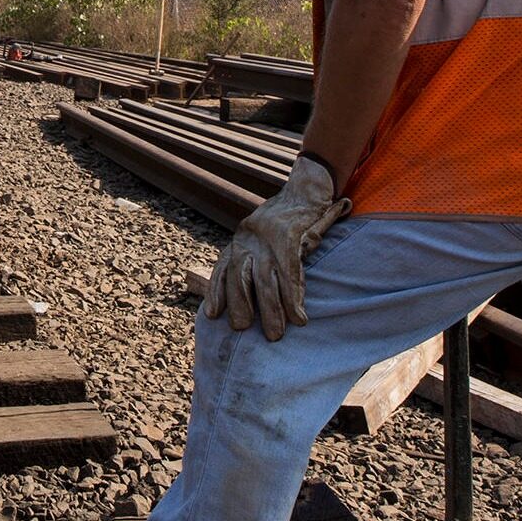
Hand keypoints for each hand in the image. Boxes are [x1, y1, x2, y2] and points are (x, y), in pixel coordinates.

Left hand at [204, 156, 350, 340]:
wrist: (309, 186)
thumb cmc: (289, 216)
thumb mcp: (265, 234)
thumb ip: (256, 255)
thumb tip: (251, 289)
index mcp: (241, 237)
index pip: (223, 266)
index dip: (216, 290)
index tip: (212, 314)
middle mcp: (249, 236)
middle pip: (239, 277)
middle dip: (240, 305)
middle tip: (243, 329)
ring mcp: (268, 236)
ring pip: (265, 280)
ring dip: (271, 311)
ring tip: (276, 334)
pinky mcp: (290, 235)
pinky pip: (290, 272)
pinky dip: (294, 297)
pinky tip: (298, 316)